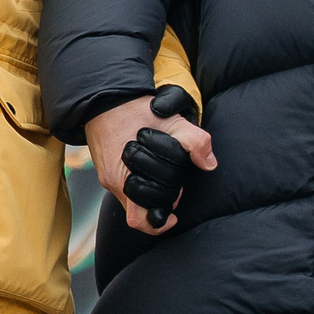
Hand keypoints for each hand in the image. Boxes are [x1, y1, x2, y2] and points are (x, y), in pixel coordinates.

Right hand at [83, 90, 216, 233]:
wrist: (105, 98)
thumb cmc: (138, 111)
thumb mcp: (174, 121)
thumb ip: (195, 142)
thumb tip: (208, 164)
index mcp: (128, 173)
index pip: (144, 215)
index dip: (163, 215)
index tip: (175, 207)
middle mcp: (114, 180)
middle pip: (141, 208)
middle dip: (163, 200)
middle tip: (174, 186)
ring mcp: (107, 178)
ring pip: (131, 205)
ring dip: (151, 197)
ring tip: (164, 182)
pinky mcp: (105, 172)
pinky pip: (124, 192)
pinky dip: (141, 189)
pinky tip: (152, 177)